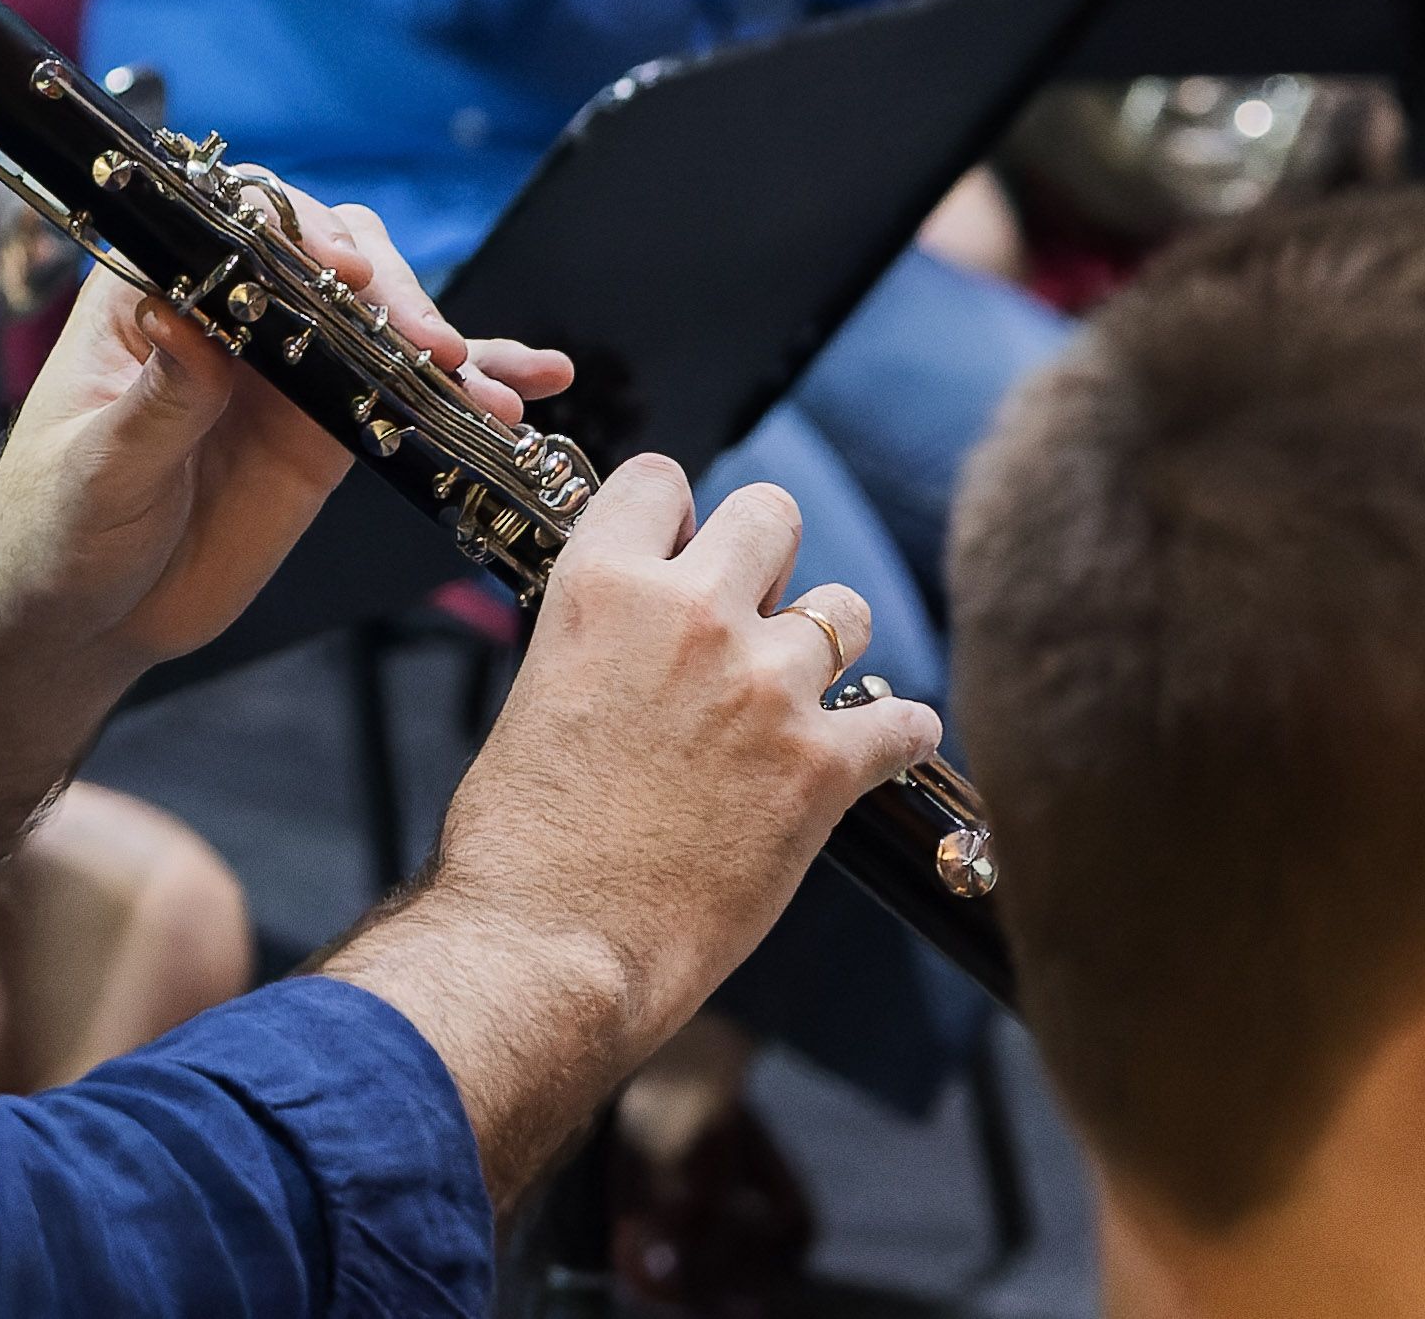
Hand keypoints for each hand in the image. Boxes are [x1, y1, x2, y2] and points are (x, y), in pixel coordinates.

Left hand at [0, 192, 571, 678]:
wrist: (81, 616)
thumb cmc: (53, 529)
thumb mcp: (96, 468)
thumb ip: (155, 399)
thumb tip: (187, 320)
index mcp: (151, 290)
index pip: (232, 222)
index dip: (296, 230)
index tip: (345, 272)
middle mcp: (228, 311)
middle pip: (326, 256)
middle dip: (389, 290)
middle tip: (429, 346)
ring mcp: (286, 367)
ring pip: (380, 318)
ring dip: (446, 340)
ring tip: (494, 387)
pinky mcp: (328, 428)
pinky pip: (408, 394)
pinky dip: (468, 387)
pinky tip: (528, 389)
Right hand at [324, 459, 940, 1198]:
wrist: (551, 944)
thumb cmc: (520, 840)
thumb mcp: (539, 694)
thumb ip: (602, 640)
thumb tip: (643, 632)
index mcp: (600, 586)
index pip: (660, 480)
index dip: (674, 516)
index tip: (680, 552)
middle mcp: (689, 615)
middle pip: (772, 514)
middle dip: (765, 558)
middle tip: (749, 614)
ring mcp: (766, 686)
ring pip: (845, 608)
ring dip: (827, 646)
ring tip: (801, 693)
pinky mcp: (822, 769)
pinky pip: (903, 720)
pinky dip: (895, 738)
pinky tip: (875, 754)